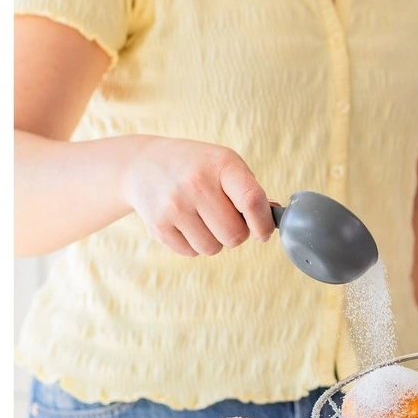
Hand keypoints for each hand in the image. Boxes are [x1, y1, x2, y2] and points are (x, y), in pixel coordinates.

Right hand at [122, 137, 274, 256]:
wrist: (142, 164)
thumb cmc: (196, 167)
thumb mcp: (224, 164)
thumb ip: (250, 191)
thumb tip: (275, 216)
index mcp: (222, 165)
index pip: (252, 201)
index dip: (263, 224)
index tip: (263, 232)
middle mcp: (197, 184)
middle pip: (234, 236)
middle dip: (235, 233)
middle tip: (224, 218)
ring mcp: (175, 205)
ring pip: (212, 248)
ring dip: (213, 240)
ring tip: (200, 217)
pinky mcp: (158, 225)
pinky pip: (191, 253)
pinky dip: (192, 243)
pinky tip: (183, 222)